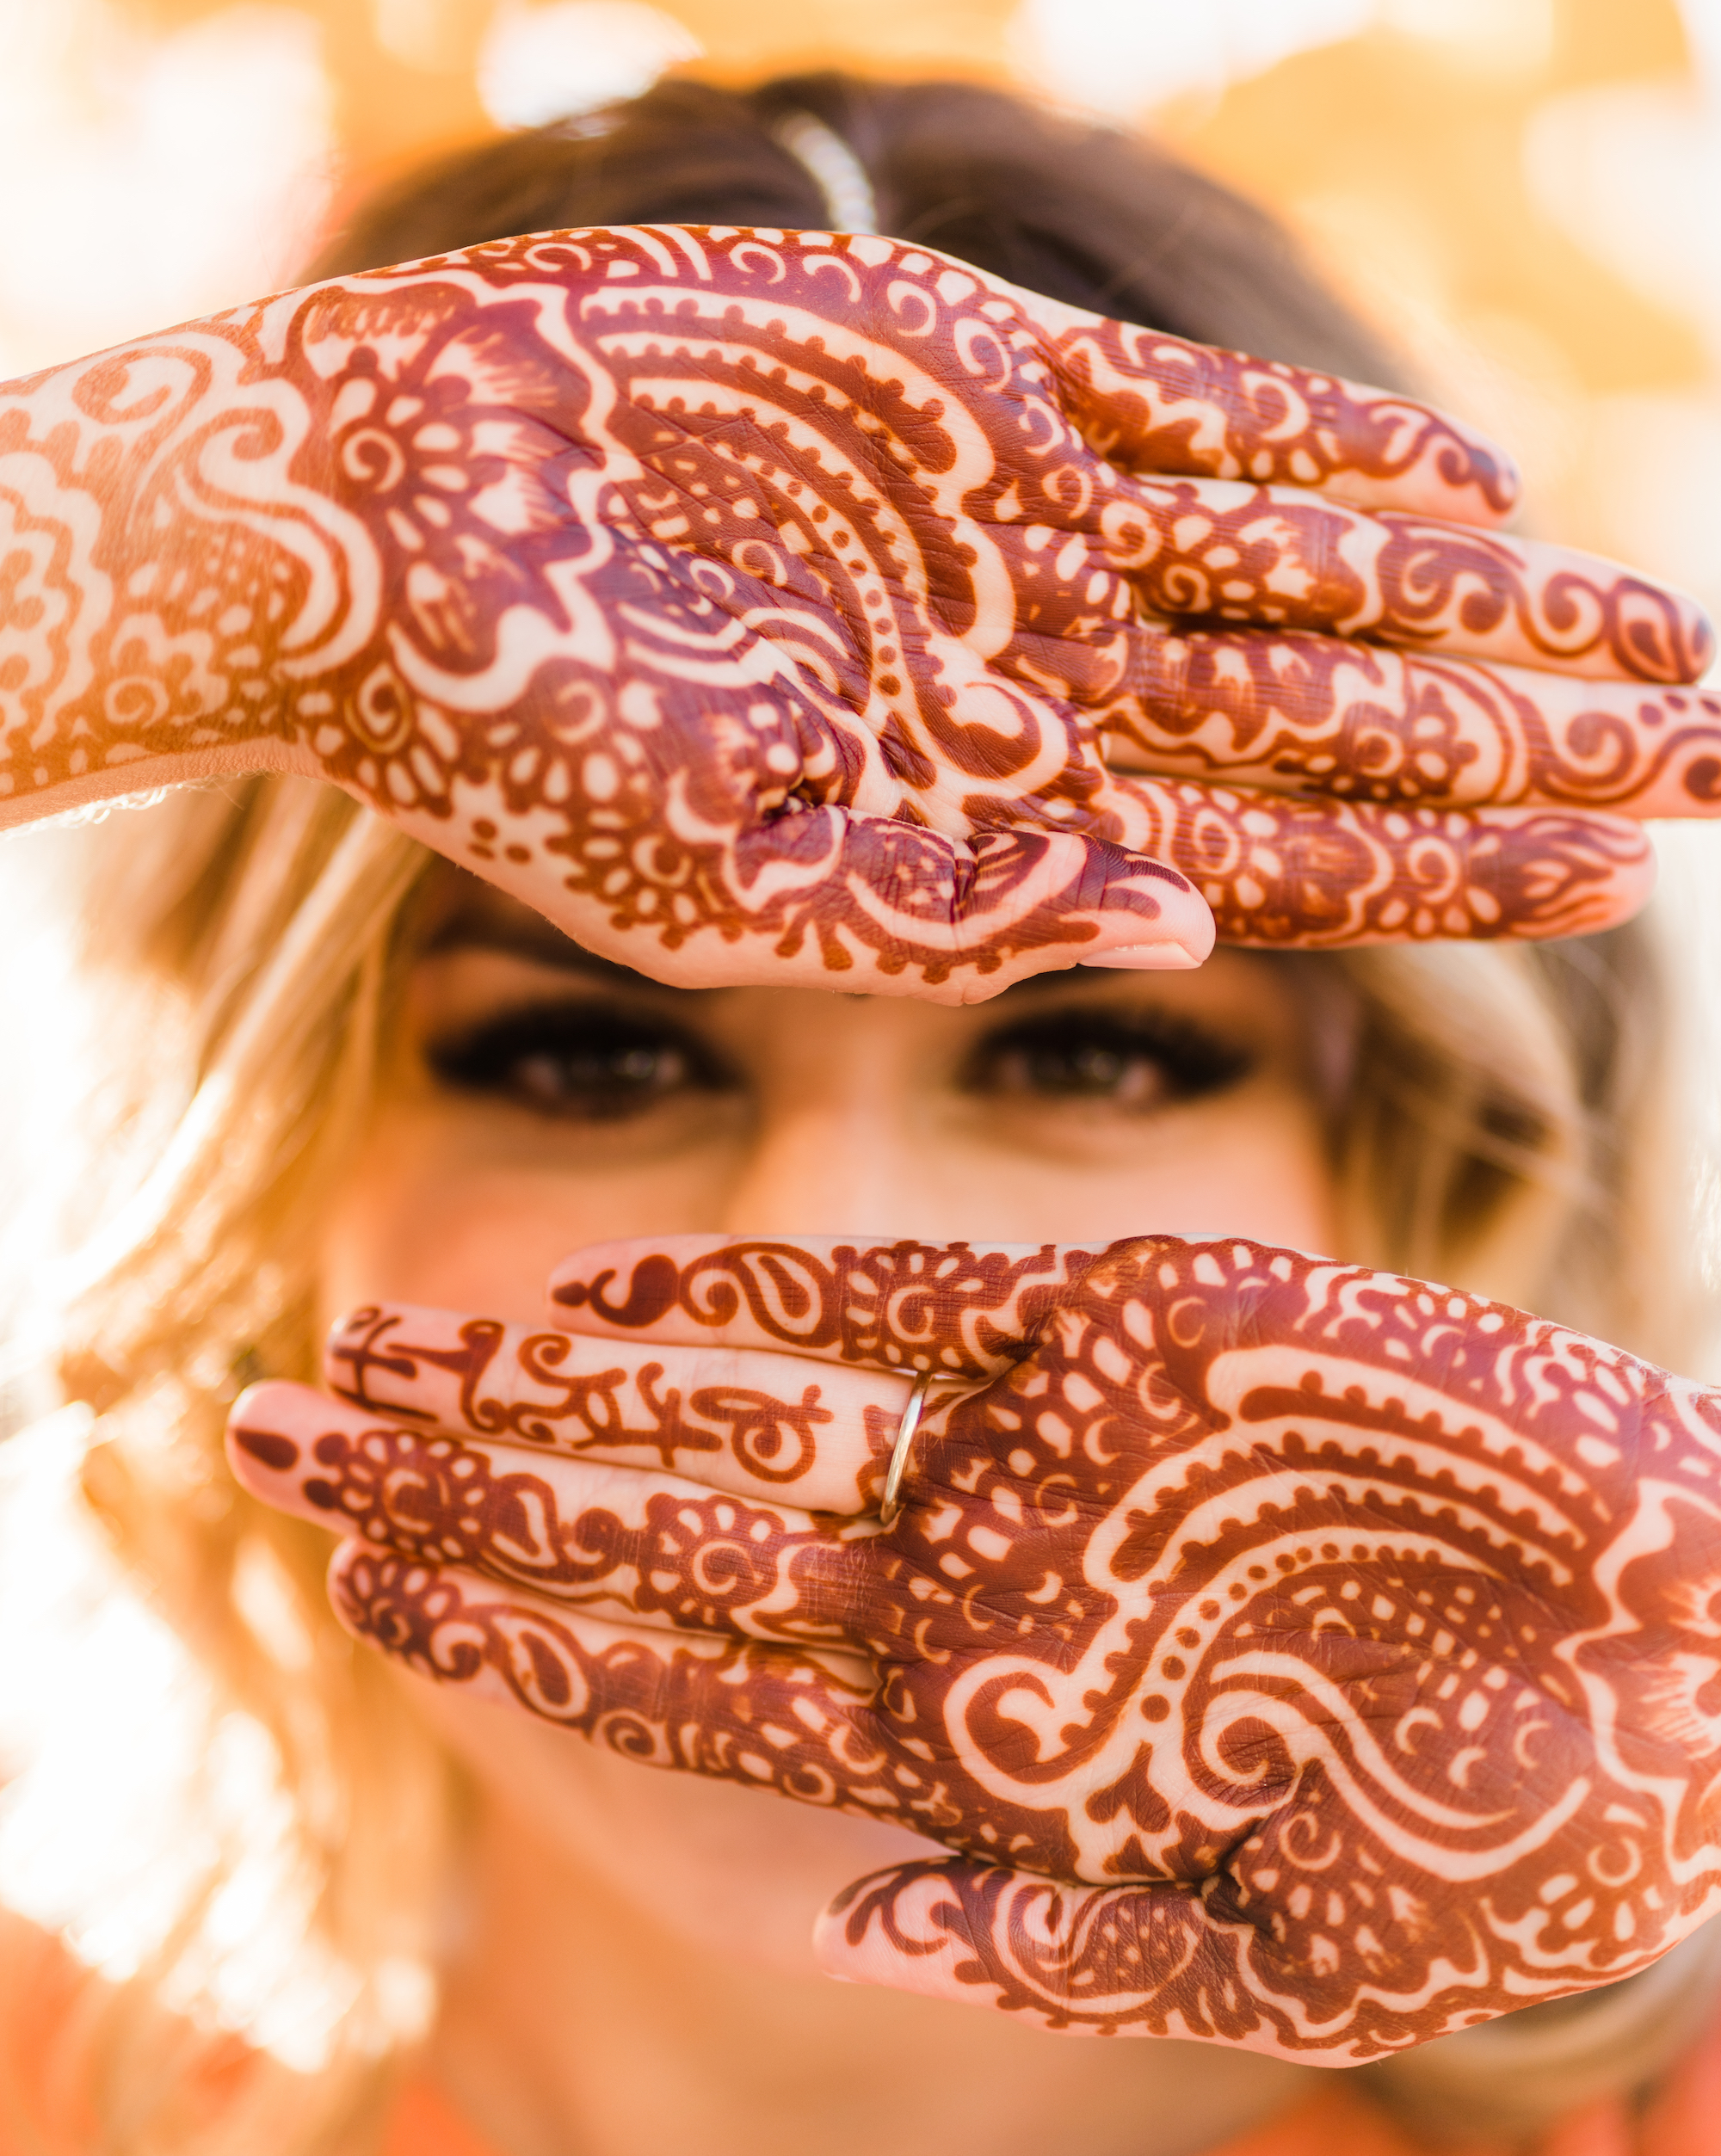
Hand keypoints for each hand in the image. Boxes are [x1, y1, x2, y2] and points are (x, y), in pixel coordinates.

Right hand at [4, 227, 1716, 995]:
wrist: (379, 532)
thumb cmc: (506, 742)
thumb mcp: (717, 882)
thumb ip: (938, 914)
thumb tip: (1173, 920)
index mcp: (1002, 820)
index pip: (1285, 860)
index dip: (1458, 867)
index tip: (1632, 864)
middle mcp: (1048, 687)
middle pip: (1345, 725)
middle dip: (1541, 739)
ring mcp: (1027, 535)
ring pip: (1315, 576)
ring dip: (1489, 604)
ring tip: (1667, 633)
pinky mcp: (974, 388)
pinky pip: (1197, 427)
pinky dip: (1333, 457)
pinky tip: (1474, 490)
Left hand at [230, 1233, 1720, 2059]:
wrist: (1684, 1681)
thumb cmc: (1504, 1845)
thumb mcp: (1272, 1954)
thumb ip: (1059, 1937)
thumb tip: (852, 1931)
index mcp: (973, 1739)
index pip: (677, 1683)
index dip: (506, 1635)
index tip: (345, 1583)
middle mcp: (968, 1579)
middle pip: (653, 1540)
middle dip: (462, 1494)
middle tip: (266, 1435)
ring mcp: (1035, 1446)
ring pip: (738, 1412)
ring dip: (556, 1391)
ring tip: (378, 1356)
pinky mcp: (1128, 1322)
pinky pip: (904, 1307)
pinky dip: (757, 1303)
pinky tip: (610, 1304)